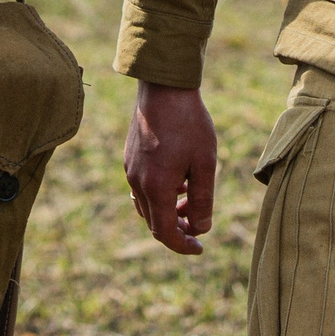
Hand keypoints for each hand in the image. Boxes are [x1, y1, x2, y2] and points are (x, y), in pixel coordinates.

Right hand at [125, 81, 219, 254]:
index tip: (200, 247)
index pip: (165, 233)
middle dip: (176, 229)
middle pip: (154, 223)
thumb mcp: (205, 163)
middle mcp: (138, 182)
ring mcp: (131, 169)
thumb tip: (201, 228)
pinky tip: (178, 180)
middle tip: (198, 225)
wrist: (164, 88)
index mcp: (156, 188)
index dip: (183, 245)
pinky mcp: (130, 157)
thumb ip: (203, 199)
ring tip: (189, 202)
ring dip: (166, 212)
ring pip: (146, 206)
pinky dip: (158, 195)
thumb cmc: (189, 123)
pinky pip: (141, 188)